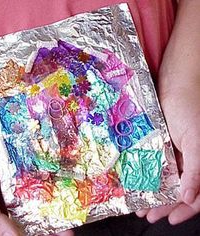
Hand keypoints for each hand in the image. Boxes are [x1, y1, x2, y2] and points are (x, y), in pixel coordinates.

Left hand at [137, 85, 199, 223]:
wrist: (174, 86)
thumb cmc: (190, 109)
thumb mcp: (197, 141)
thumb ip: (196, 170)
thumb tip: (190, 198)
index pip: (197, 193)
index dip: (186, 209)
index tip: (170, 218)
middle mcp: (190, 160)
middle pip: (178, 189)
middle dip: (164, 203)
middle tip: (149, 214)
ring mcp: (176, 152)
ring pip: (166, 178)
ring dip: (155, 191)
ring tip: (141, 203)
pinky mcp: (163, 144)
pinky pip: (157, 164)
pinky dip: (150, 175)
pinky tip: (140, 182)